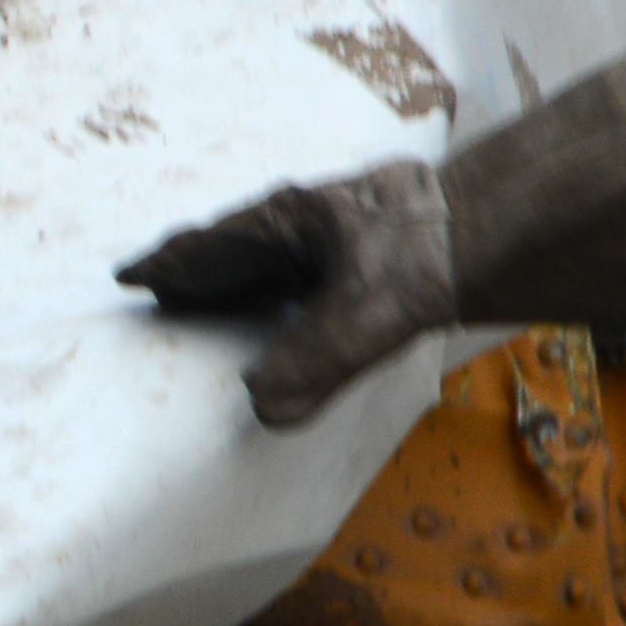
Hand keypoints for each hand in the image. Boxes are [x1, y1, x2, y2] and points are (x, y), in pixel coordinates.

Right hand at [117, 161, 453, 428]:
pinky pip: (308, 265)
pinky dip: (284, 284)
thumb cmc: (428, 258)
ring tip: (212, 297)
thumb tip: (263, 407)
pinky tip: (294, 301)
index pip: (209, 244)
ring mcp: (339, 227)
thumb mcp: (367, 315)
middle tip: (158, 286)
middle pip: (235, 245)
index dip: (167, 262)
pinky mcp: (371, 245)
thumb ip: (315, 361)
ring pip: (273, 252)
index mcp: (287, 221)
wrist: (498, 229)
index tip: (126, 273)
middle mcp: (306, 218)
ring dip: (240, 276)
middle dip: (197, 268)